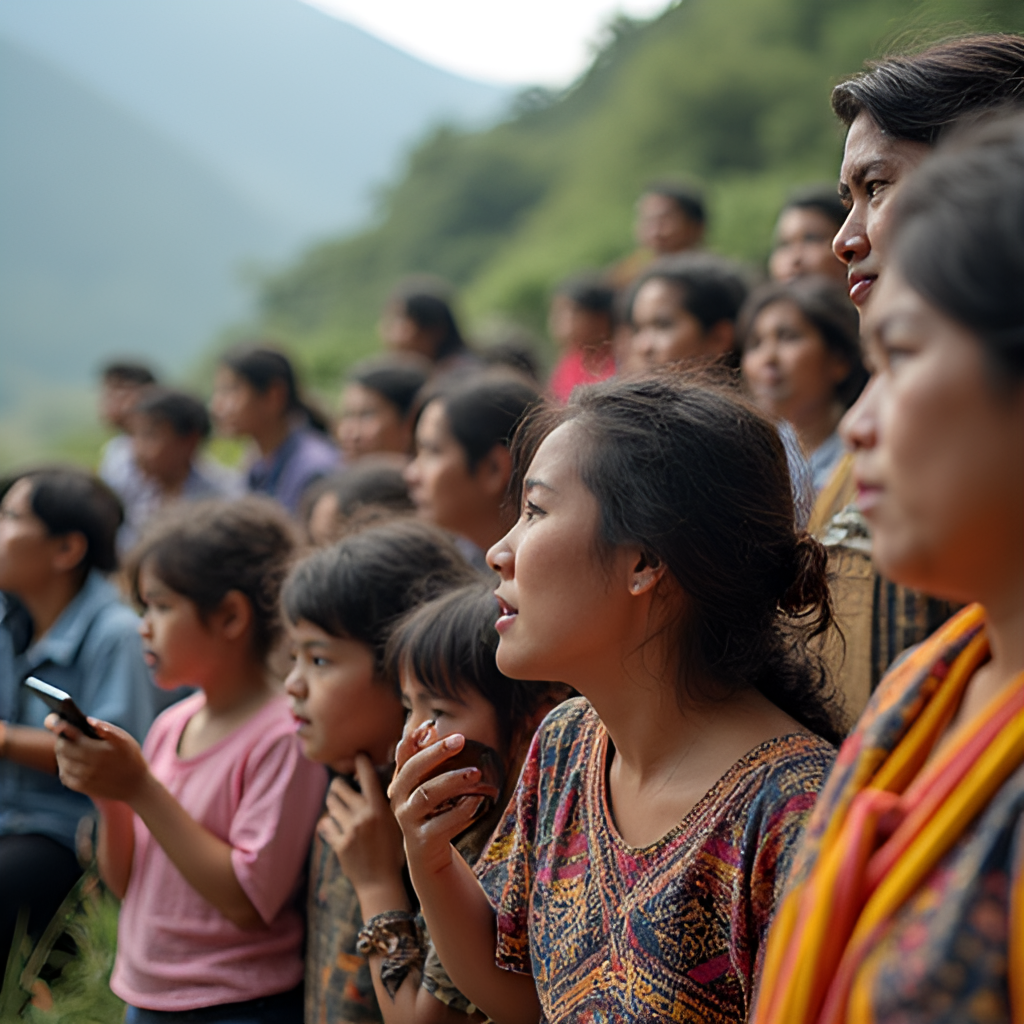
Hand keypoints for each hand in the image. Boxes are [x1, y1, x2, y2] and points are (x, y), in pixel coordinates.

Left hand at [46, 714, 148, 803]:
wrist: (136, 785)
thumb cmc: (131, 757)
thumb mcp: (125, 739)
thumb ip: (106, 729)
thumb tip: (88, 720)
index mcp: (99, 750)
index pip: (69, 737)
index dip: (59, 727)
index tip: (54, 720)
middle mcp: (89, 766)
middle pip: (62, 749)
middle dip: (62, 739)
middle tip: (67, 734)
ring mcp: (84, 778)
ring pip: (62, 762)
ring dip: (62, 753)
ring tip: (70, 747)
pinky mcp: (82, 787)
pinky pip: (64, 776)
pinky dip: (64, 766)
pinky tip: (71, 761)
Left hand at [319, 756, 405, 896]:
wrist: (382, 884)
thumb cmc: (393, 852)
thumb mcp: (397, 823)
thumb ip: (387, 803)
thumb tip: (378, 780)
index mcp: (380, 807)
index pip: (366, 775)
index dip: (360, 761)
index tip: (357, 755)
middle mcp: (363, 815)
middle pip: (338, 787)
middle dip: (339, 786)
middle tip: (343, 789)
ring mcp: (349, 830)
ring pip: (330, 805)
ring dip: (333, 804)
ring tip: (340, 809)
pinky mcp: (338, 844)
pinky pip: (325, 825)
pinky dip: (327, 825)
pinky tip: (333, 828)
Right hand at [390, 724, 499, 878]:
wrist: (428, 855)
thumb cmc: (433, 812)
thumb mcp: (428, 785)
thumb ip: (430, 761)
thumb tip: (432, 728)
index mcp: (400, 781)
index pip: (402, 755)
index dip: (413, 739)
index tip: (432, 724)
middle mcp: (398, 798)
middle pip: (413, 770)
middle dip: (436, 752)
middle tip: (460, 739)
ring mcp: (408, 819)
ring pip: (427, 794)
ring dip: (452, 780)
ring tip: (476, 773)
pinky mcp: (423, 839)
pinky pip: (443, 821)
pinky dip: (462, 809)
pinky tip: (477, 799)